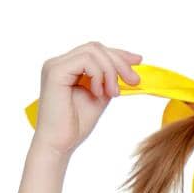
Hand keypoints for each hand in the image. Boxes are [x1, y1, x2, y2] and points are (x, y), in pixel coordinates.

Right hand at [31, 41, 142, 156]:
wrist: (59, 145)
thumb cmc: (76, 125)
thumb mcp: (100, 96)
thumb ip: (109, 79)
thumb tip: (130, 63)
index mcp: (67, 67)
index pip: (95, 51)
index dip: (118, 53)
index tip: (138, 60)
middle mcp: (58, 63)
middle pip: (96, 47)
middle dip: (119, 62)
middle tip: (133, 81)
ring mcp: (55, 66)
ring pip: (93, 51)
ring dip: (110, 71)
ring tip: (113, 93)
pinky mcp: (55, 72)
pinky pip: (86, 60)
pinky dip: (99, 75)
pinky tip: (99, 93)